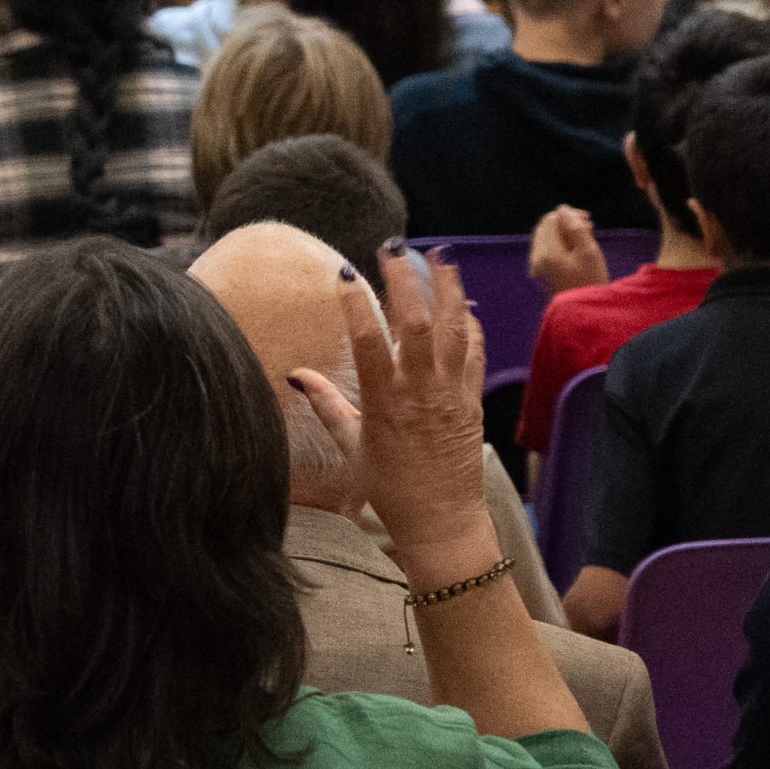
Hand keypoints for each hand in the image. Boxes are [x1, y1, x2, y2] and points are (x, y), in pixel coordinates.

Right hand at [290, 247, 498, 585]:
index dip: (356, 305)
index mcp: (384, 403)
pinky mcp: (472, 402)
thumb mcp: (350, 444)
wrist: (440, 519)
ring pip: (453, 331)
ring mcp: (451, 394)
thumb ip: (325, 404)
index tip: (344, 274)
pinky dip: (470, 326)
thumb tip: (294, 375)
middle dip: (406, 281)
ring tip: (439, 257)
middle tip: (393, 249)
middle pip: (416, 324)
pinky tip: (462, 304)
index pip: (368, 342)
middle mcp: (420, 392)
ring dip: (447, 290)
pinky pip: (475, 354)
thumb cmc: (388, 487)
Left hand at [528, 205, 607, 295]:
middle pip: (545, 228)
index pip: (550, 221)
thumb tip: (562, 209)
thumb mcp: (589, 251)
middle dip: (565, 223)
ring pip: (545, 239)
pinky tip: (576, 248)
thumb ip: (575, 228)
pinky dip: (559, 244)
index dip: (568, 215)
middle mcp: (536, 258)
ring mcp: (536, 267)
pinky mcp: (540, 273)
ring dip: (563, 233)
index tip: (588, 219)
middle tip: (588, 225)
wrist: (584, 312)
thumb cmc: (591, 280)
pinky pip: (546, 250)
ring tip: (585, 236)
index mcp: (546, 252)